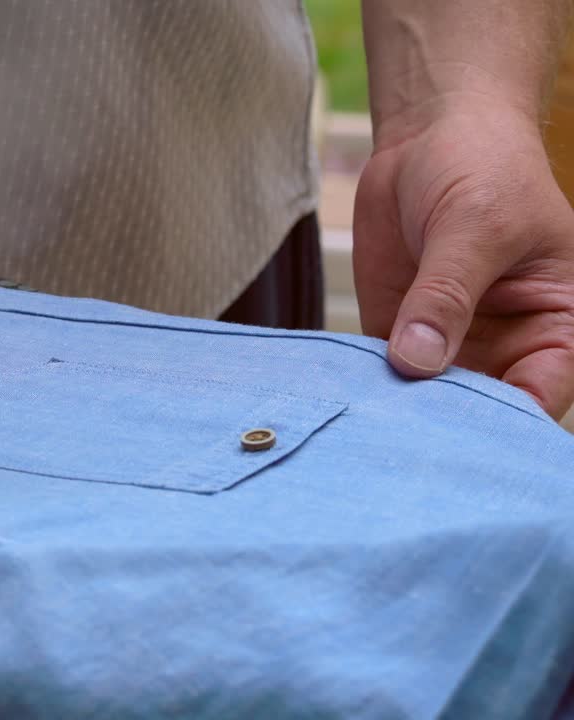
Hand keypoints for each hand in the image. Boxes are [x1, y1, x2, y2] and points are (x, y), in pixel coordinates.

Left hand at [353, 102, 573, 419]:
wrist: (432, 134)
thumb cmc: (483, 169)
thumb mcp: (475, 226)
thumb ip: (446, 295)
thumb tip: (416, 362)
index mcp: (558, 325)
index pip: (540, 394)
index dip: (507, 421)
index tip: (460, 433)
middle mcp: (508, 345)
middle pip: (481, 409)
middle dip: (445, 426)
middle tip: (401, 442)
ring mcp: (450, 343)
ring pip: (428, 400)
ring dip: (398, 412)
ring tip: (366, 427)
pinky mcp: (398, 332)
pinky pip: (382, 373)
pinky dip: (364, 386)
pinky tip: (340, 396)